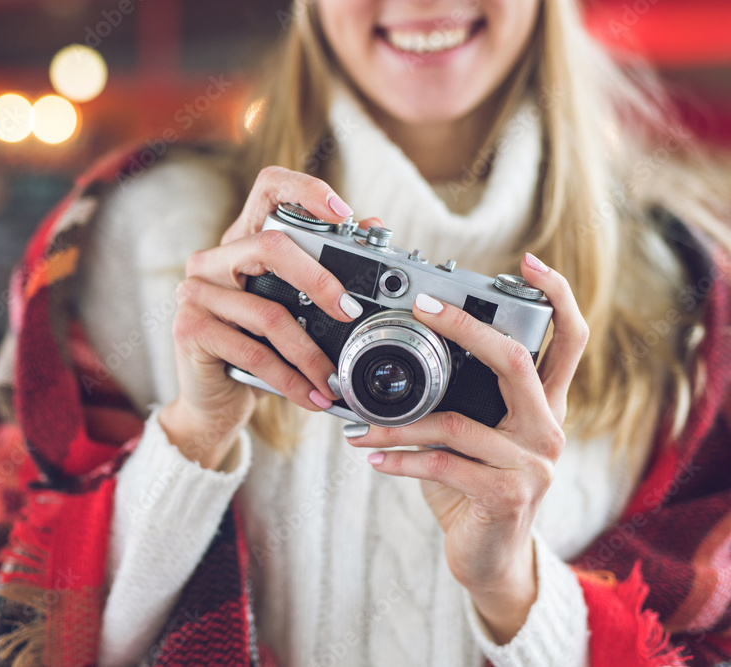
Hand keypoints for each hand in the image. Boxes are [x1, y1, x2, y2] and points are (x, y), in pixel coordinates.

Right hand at [159, 167, 377, 468]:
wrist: (214, 401)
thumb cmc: (257, 349)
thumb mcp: (296, 310)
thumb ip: (327, 269)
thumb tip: (371, 226)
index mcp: (242, 241)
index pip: (269, 187)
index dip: (306, 190)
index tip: (344, 215)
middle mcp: (213, 258)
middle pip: (271, 245)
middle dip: (320, 280)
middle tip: (350, 312)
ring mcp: (195, 292)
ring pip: (267, 312)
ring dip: (309, 353)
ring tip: (332, 379)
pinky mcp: (190, 329)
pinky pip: (252, 351)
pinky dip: (289, 378)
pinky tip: (311, 395)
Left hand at [346, 253, 588, 642]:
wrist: (489, 558)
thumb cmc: (474, 487)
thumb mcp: (473, 436)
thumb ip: (459, 397)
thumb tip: (399, 357)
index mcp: (544, 405)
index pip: (569, 339)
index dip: (557, 295)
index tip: (528, 262)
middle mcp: (548, 428)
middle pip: (515, 360)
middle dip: (464, 326)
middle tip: (419, 307)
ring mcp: (533, 464)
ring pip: (456, 422)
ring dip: (396, 422)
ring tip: (358, 425)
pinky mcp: (508, 495)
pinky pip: (443, 464)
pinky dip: (400, 459)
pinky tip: (372, 459)